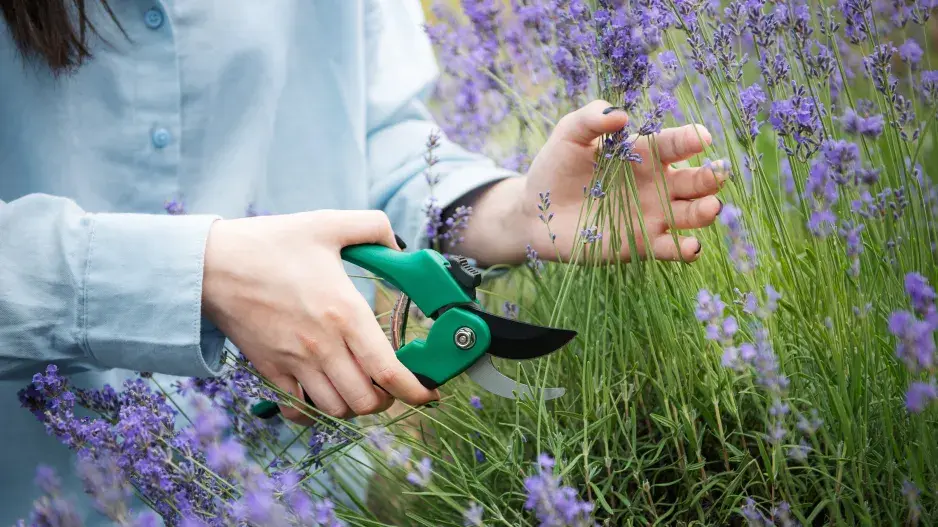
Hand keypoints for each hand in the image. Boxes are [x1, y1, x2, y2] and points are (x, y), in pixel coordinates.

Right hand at [201, 210, 438, 424]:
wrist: (212, 264)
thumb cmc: (270, 243)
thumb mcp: (327, 223)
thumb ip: (372, 226)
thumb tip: (398, 245)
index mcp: (345, 312)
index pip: (390, 372)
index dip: (416, 391)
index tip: (428, 394)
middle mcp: (324, 345)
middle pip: (367, 401)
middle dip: (387, 399)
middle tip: (390, 384)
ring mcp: (295, 362)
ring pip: (337, 410)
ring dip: (355, 405)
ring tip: (359, 387)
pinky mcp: (271, 371)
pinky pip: (299, 410)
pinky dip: (316, 411)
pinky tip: (322, 393)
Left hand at [459, 100, 726, 265]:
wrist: (535, 213)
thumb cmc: (555, 168)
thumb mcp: (568, 135)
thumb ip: (590, 118)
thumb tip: (619, 116)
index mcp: (644, 153)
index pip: (674, 144)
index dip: (690, 139)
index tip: (702, 137)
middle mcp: (656, 184)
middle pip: (694, 180)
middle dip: (709, 177)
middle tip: (718, 173)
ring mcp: (652, 215)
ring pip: (691, 213)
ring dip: (704, 210)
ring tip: (710, 207)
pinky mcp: (642, 244)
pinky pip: (671, 248)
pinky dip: (686, 249)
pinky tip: (691, 246)